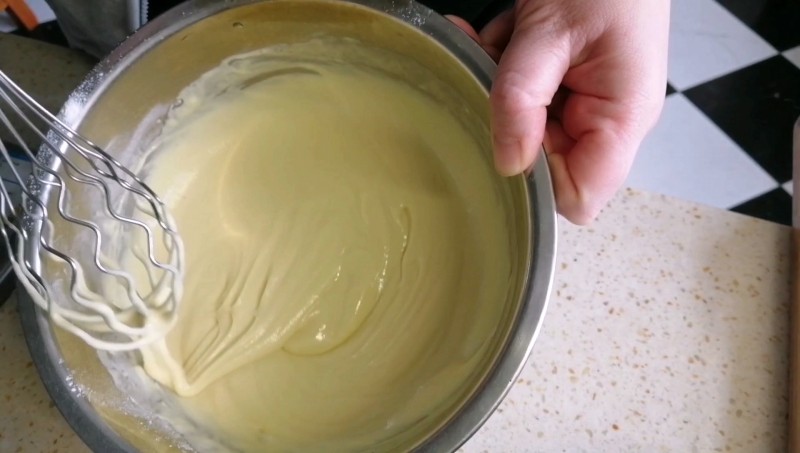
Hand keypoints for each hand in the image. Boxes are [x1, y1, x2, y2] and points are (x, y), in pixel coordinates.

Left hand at [448, 0, 669, 223]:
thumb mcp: (550, 33)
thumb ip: (522, 99)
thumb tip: (507, 163)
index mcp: (623, 117)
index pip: (581, 195)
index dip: (540, 183)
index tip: (507, 142)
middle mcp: (609, 117)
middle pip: (547, 161)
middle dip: (510, 121)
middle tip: (492, 79)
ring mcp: (589, 99)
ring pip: (529, 127)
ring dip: (502, 89)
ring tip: (495, 43)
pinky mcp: (570, 81)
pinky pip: (529, 95)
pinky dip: (505, 67)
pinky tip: (498, 34)